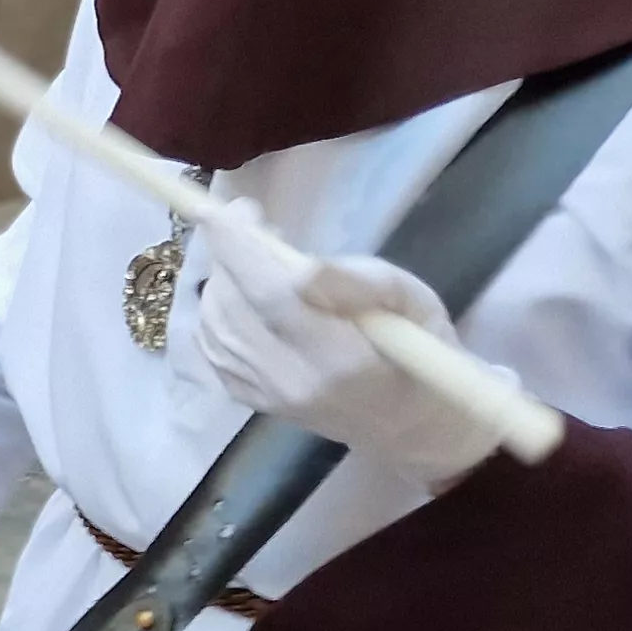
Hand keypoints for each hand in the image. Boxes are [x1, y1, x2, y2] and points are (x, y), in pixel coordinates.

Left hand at [190, 199, 512, 492]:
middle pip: (231, 306)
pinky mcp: (250, 399)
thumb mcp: (411, 300)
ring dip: (223, 278)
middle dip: (230, 254)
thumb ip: (359, 283)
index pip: (271, 297)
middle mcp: (291, 382)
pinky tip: (244, 294)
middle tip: (253, 221)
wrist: (409, 420)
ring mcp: (265, 395)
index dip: (239, 251)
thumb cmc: (420, 347)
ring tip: (256, 256)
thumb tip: (301, 267)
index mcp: (340, 358)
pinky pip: (211, 344)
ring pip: (213, 323)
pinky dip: (217, 309)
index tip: (221, 209)